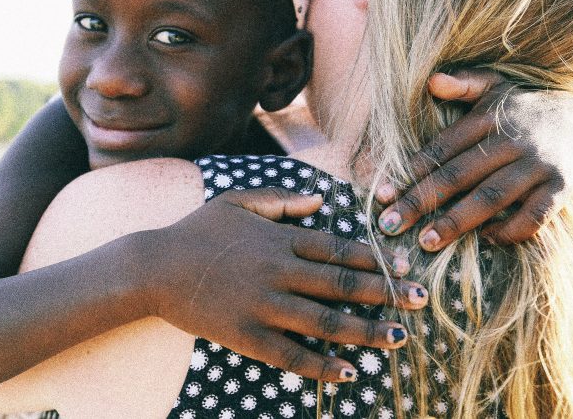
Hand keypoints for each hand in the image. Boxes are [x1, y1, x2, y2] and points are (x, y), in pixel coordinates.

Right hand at [144, 188, 427, 382]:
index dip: (374, 260)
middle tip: (419, 302)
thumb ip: (281, 200)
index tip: (404, 268)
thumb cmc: (196, 231)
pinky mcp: (247, 336)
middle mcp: (277, 272)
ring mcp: (263, 306)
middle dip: (384, 294)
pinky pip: (292, 355)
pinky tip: (350, 372)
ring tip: (398, 339)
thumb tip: (321, 200)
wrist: (153, 268)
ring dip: (365, 331)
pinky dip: (323, 365)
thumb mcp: (237, 202)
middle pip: (341, 285)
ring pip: (325, 322)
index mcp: (278, 239)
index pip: (337, 249)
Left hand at [375, 69, 572, 248]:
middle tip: (390, 225)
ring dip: (457, 221)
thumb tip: (431, 82)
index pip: (442, 148)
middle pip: (460, 175)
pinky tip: (485, 238)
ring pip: (492, 197)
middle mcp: (512, 141)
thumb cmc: (519, 107)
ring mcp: (538, 166)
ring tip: (427, 241)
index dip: (411, 172)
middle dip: (422, 202)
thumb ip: (462, 84)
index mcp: (488, 117)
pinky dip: (510, 230)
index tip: (383, 195)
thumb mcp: (492, 85)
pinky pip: (534, 216)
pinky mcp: (561, 188)